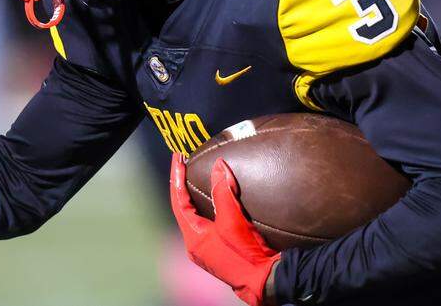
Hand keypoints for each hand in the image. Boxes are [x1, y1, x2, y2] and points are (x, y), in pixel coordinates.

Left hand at [170, 154, 280, 305]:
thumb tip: (219, 166)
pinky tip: (217, 201)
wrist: (264, 281)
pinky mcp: (220, 251)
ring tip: (196, 178)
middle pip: (184, 209)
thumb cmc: (245, 253)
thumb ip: (223, 191)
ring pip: (196, 217)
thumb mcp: (232, 219)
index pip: (178, 201)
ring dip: (195, 198)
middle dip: (183, 186)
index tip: (177, 158)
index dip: (177, 178)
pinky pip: (209, 224)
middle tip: (184, 166)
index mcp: (193, 237)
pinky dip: (209, 208)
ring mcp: (207, 249)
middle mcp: (196, 244)